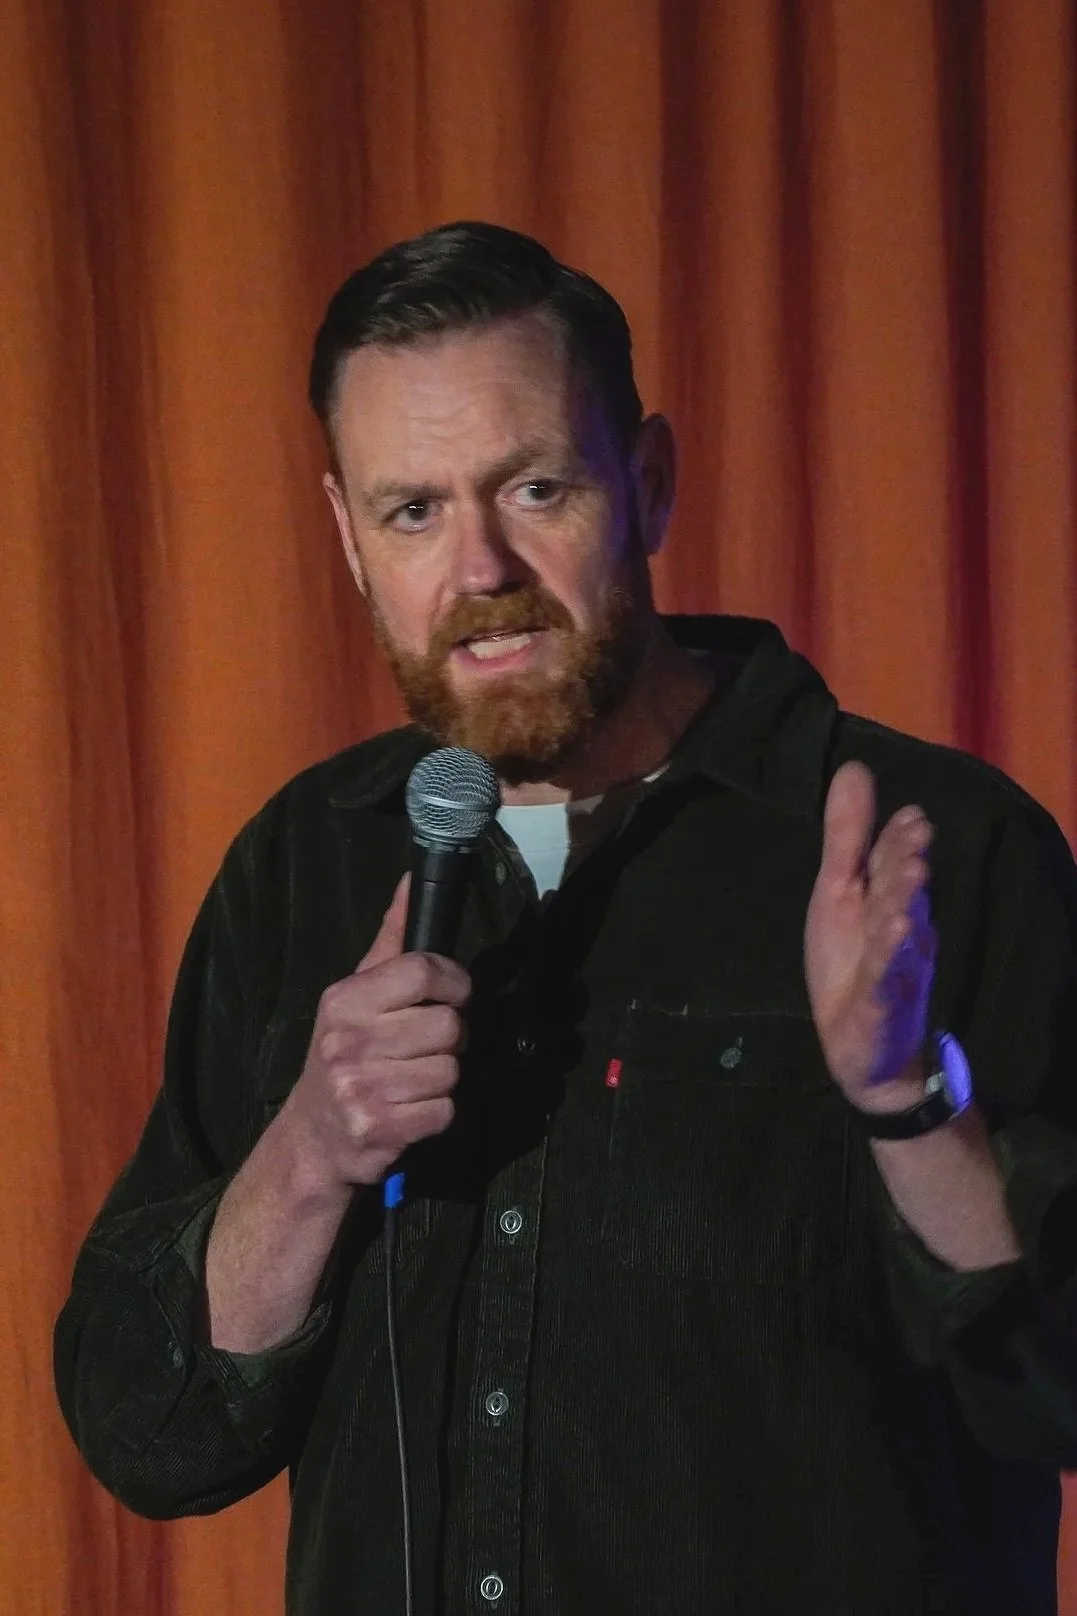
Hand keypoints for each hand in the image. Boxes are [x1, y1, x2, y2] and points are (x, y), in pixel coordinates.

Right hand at [277, 875, 470, 1191]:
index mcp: (345, 999)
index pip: (423, 972)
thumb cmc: (343, 1057)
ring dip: (442, 1079)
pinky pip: (444, 1110)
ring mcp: (361, 1087)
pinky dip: (436, 1114)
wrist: (312, 1139)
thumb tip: (411, 881)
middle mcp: (348, 1040)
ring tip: (411, 1081)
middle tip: (422, 1049)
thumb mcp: (355, 995)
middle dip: (448, 1039)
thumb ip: (391, 941)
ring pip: (451, 1070)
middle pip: (447, 1024)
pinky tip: (409, 1111)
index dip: (453, 983)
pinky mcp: (378, 1128)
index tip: (452, 995)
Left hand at [804, 762, 936, 1107]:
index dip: (900, 841)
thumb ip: (848, 835)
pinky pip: (883, 987)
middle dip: (907, 867)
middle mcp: (899, 930)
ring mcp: (893, 970)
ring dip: (903, 912)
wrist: (864, 1048)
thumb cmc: (852, 959)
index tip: (911, 815)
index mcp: (888, 898)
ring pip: (899, 939)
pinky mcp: (879, 1008)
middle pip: (903, 895)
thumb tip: (853, 767)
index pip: (894, 863)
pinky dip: (886, 970)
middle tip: (916, 839)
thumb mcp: (840, 890)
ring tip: (908, 890)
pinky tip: (889, 948)